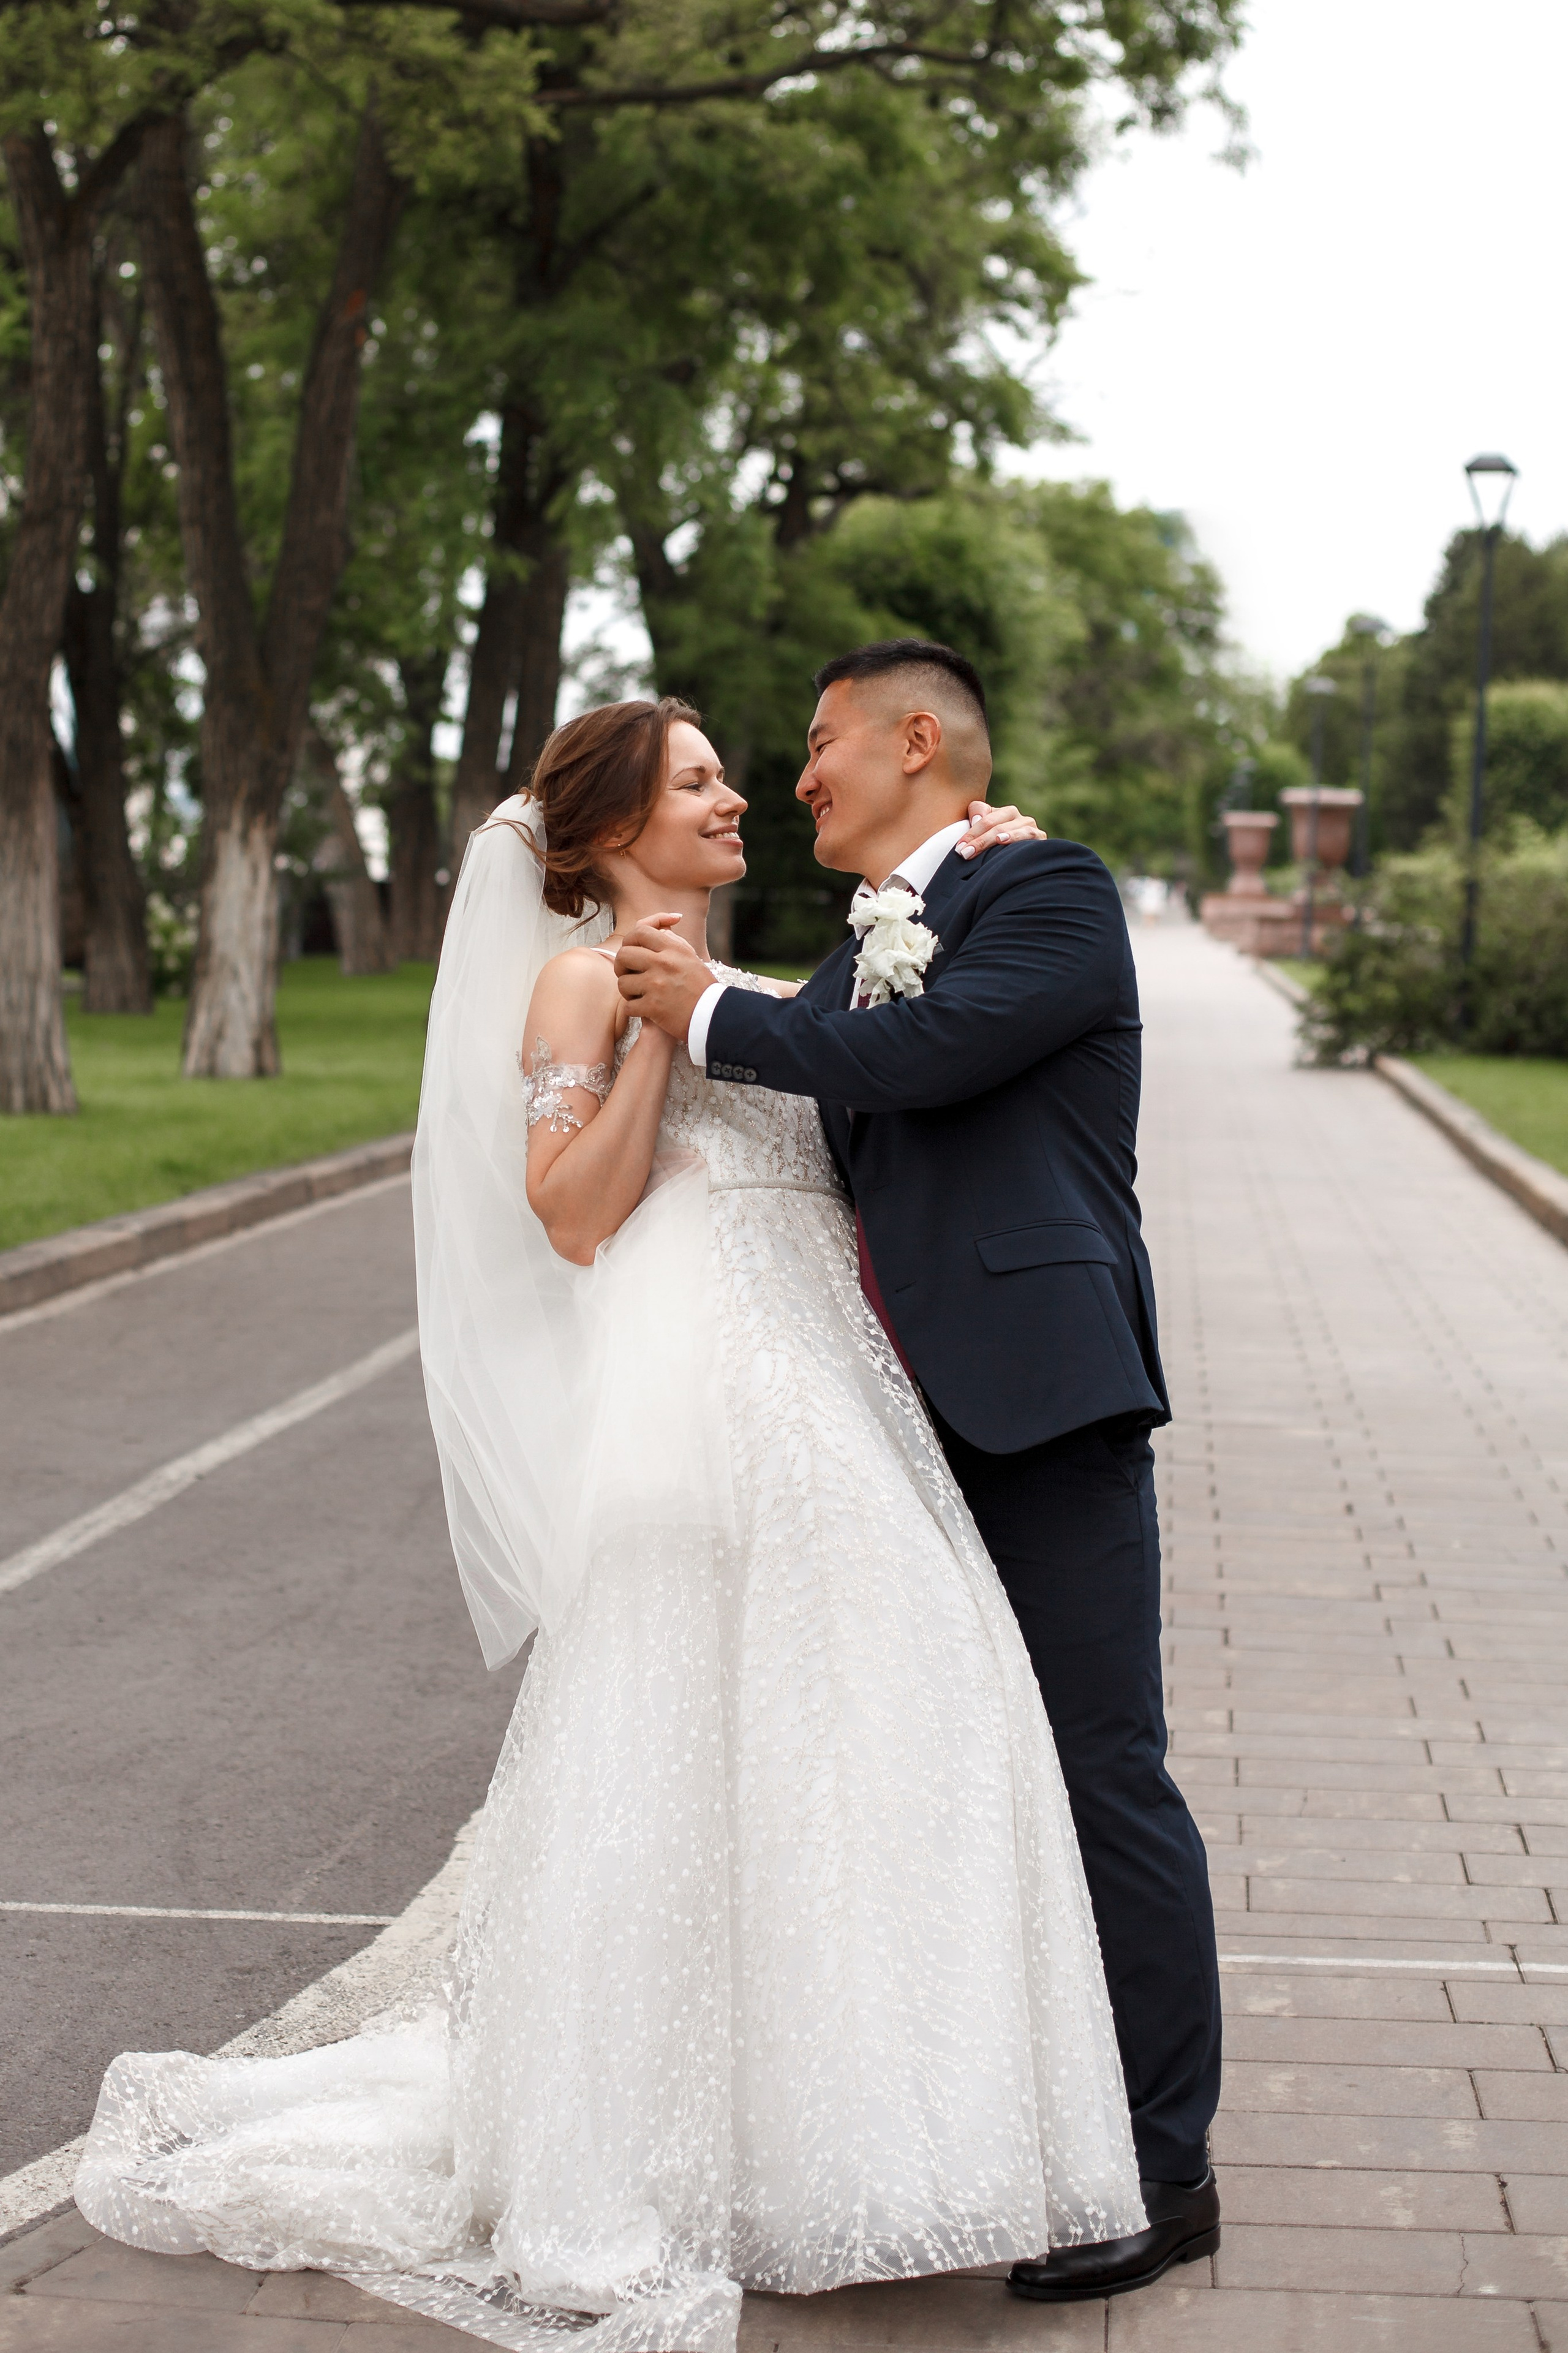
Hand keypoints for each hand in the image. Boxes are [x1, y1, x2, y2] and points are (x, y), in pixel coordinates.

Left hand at [615, 916, 712, 1040]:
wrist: (713, 1015)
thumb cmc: (702, 987)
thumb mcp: (691, 957)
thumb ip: (673, 942)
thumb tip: (658, 930)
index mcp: (673, 949)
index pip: (640, 931)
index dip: (631, 940)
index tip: (634, 949)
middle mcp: (663, 963)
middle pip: (624, 954)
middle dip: (621, 965)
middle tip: (629, 973)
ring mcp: (656, 985)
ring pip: (622, 982)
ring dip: (627, 990)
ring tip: (637, 993)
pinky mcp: (652, 1007)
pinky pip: (628, 1006)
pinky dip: (633, 1009)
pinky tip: (643, 1009)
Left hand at [954, 803, 1047, 859]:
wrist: (1023, 866)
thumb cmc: (996, 851)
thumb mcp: (983, 835)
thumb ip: (976, 818)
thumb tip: (976, 820)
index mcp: (1001, 813)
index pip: (983, 817)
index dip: (970, 832)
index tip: (959, 848)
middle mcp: (1016, 816)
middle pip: (994, 823)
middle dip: (978, 839)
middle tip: (965, 853)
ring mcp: (1029, 826)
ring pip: (1010, 828)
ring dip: (994, 838)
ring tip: (983, 845)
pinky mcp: (1040, 837)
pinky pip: (1028, 835)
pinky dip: (1016, 837)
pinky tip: (1004, 841)